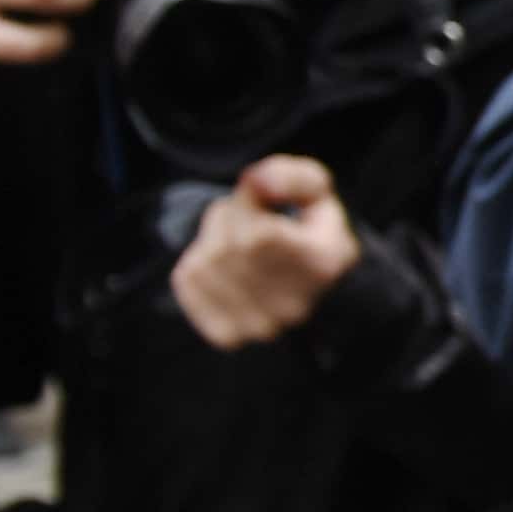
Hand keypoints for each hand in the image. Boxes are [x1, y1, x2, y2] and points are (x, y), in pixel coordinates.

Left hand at [169, 156, 359, 349]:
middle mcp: (294, 307)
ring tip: (235, 240)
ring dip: (210, 239)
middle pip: (229, 247)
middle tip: (245, 218)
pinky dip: (195, 262)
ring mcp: (259, 326)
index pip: (260, 233)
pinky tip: (222, 264)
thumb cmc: (308, 232)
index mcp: (325, 267)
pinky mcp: (227, 335)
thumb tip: (256, 182)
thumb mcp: (315, 191)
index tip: (258, 194)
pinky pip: (187, 281)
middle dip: (227, 218)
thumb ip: (291, 176)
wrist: (311, 289)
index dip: (247, 202)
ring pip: (205, 262)